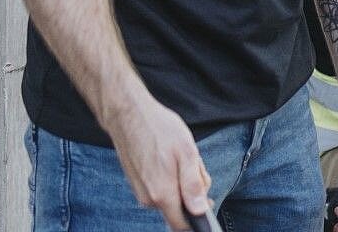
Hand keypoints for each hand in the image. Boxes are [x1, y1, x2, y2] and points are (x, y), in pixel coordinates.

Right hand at [105, 93, 211, 229]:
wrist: (129, 115)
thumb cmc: (160, 130)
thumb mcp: (187, 153)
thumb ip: (193, 184)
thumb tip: (200, 210)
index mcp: (162, 194)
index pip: (181, 224)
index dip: (198, 216)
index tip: (208, 200)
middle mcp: (148, 199)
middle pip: (179, 207)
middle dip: (192, 191)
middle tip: (194, 165)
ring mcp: (140, 191)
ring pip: (170, 195)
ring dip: (180, 182)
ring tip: (179, 157)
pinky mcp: (136, 183)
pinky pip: (160, 188)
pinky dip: (169, 176)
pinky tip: (168, 158)